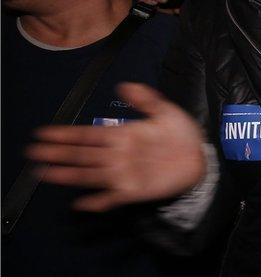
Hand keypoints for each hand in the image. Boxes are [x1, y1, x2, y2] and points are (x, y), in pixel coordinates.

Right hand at [27, 83, 205, 210]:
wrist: (199, 158)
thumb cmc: (181, 134)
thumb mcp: (165, 112)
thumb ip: (145, 100)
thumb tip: (124, 85)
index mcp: (122, 134)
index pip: (88, 134)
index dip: (66, 134)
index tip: (44, 133)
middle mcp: (117, 154)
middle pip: (82, 154)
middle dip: (57, 152)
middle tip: (33, 151)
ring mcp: (123, 173)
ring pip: (89, 174)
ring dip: (68, 174)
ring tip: (45, 173)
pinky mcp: (133, 190)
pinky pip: (111, 198)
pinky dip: (96, 201)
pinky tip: (81, 203)